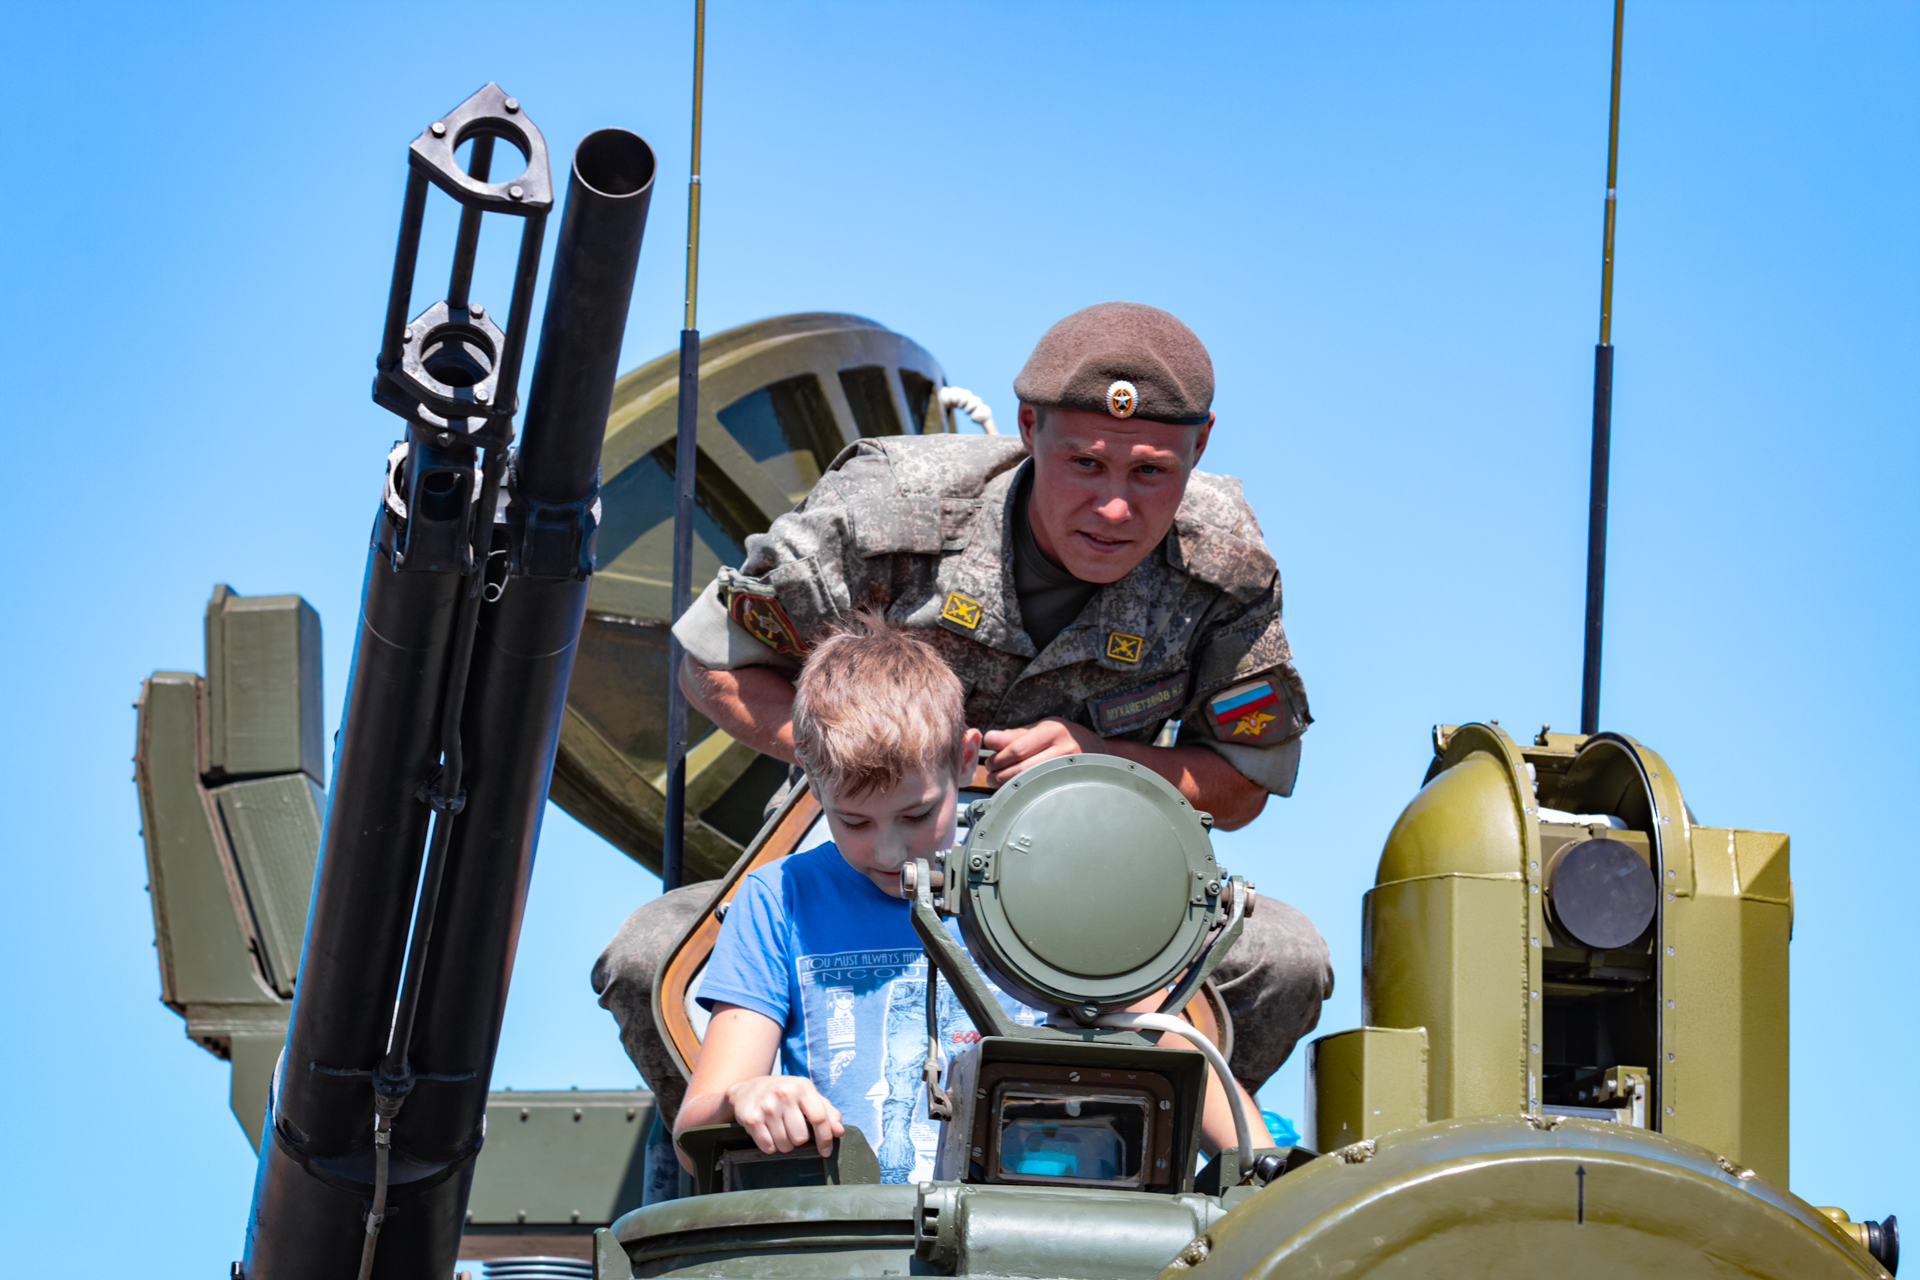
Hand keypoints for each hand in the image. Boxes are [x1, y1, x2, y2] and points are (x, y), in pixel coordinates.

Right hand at [725, 1075, 843, 1157]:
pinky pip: (769, 1147)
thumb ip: (827, 1111)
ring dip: (785, 1144)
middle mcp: (784, 1094)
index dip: (825, 1138)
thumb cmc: (784, 1094)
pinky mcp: (752, 1119)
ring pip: (785, 1145)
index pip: (819, 1118)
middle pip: (801, 1137)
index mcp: (802, 1087)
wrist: (746, 1090)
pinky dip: (771, 1145)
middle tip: (793, 1130)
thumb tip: (839, 1131)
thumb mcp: (806, 1095)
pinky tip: (768, 1133)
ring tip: (780, 1130)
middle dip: (799, 1140)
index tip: (826, 1151)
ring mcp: (767, 1107)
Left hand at [981, 717, 1104, 784]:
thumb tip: (991, 739)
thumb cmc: (1064, 738)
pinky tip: (1015, 788)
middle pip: (1021, 766)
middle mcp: (1062, 749)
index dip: (997, 754)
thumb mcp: (1043, 728)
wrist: (1098, 751)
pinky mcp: (1068, 784)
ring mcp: (1067, 769)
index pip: (1017, 747)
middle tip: (990, 773)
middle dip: (998, 771)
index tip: (989, 758)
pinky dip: (1021, 790)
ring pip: (1028, 781)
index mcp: (1053, 731)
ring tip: (998, 781)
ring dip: (1006, 783)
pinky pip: (1038, 789)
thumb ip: (1017, 735)